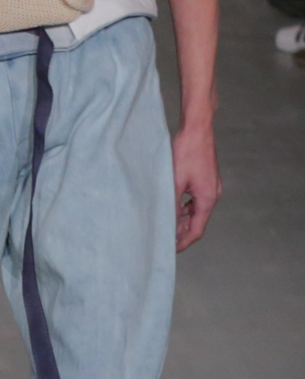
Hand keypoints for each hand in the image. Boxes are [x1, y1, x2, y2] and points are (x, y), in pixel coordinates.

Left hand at [172, 121, 220, 251]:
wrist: (197, 129)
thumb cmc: (187, 152)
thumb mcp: (175, 180)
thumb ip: (172, 203)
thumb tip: (167, 222)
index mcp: (207, 199)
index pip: (197, 229)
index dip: (184, 241)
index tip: (171, 249)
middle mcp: (213, 195)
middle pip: (198, 221)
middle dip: (183, 232)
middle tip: (166, 238)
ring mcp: (211, 186)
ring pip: (197, 210)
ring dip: (183, 218)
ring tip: (168, 224)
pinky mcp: (207, 178)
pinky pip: (196, 199)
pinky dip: (186, 206)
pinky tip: (174, 205)